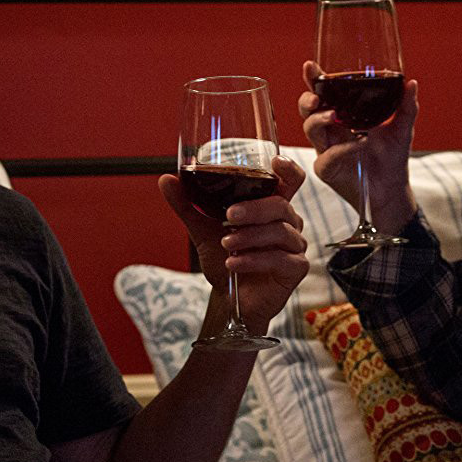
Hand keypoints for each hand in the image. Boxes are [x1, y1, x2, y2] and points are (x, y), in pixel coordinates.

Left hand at [160, 155, 309, 332]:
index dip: (288, 169)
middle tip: (228, 217)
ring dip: (250, 237)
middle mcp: (288, 223)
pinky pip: (279, 259)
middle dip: (254, 209)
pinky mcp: (296, 268)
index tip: (275, 163)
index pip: (290, 181)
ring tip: (227, 245)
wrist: (228, 298)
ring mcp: (295, 245)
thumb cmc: (224, 259)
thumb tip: (166, 179)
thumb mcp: (202, 229)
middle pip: (281, 205)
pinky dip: (253, 260)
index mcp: (271, 207)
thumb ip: (187, 205)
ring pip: (280, 231)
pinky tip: (234, 263)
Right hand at [298, 61, 418, 236]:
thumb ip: (406, 106)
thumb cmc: (393, 157)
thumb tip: (411, 83)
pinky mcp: (327, 169)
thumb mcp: (403, 128)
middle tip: (317, 98)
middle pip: (307, 110)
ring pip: (310, 129)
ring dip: (321, 119)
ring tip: (337, 116)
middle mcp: (331, 130)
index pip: (324, 93)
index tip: (310, 67)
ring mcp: (326, 149)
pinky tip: (359, 143)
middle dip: (307, 100)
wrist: (392, 189)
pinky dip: (342, 149)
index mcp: (343, 115)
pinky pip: (327, 156)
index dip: (313, 80)